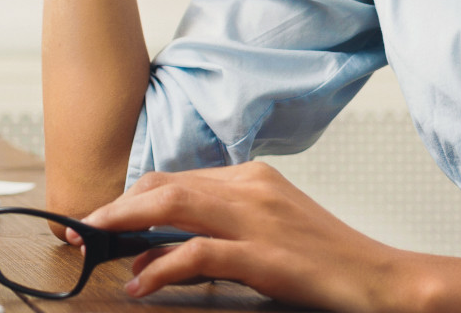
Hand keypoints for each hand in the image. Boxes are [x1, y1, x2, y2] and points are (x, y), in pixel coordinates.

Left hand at [79, 162, 413, 312]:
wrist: (382, 279)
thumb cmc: (326, 262)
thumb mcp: (268, 236)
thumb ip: (215, 236)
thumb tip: (152, 254)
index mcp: (251, 177)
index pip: (175, 178)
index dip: (130, 197)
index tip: (99, 218)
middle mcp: (250, 187)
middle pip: (164, 185)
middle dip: (114, 206)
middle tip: (78, 229)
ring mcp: (257, 217)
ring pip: (172, 206)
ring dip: (123, 224)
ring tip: (92, 244)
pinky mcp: (264, 253)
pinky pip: (197, 253)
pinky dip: (161, 267)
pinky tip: (141, 283)